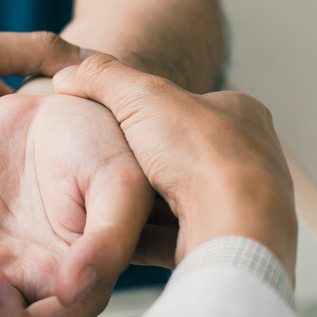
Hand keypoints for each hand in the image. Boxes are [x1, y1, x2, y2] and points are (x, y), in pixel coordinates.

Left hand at [0, 30, 80, 230]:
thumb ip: (31, 50)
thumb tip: (91, 57)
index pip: (47, 125)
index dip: (75, 139)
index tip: (110, 154)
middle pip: (34, 168)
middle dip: (56, 184)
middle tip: (93, 202)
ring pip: (11, 202)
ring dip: (25, 209)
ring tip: (58, 226)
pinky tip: (22, 237)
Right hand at [53, 54, 297, 277]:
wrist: (236, 229)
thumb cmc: (201, 155)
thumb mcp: (143, 96)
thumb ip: (103, 78)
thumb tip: (66, 76)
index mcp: (241, 115)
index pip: (189, 106)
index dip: (149, 113)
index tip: (117, 124)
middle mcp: (249, 158)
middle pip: (181, 157)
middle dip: (145, 165)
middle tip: (109, 169)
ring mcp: (239, 204)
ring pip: (179, 200)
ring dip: (144, 205)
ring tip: (108, 204)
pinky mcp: (224, 241)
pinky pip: (176, 238)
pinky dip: (147, 238)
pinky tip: (119, 238)